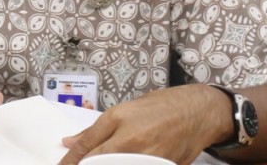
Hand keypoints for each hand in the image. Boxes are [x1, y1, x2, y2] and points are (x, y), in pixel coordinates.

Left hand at [57, 85, 227, 164]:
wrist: (197, 112)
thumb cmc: (160, 107)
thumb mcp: (123, 111)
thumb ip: (94, 131)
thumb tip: (69, 143)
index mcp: (119, 124)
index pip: (88, 148)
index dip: (70, 161)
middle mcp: (133, 143)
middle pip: (101, 163)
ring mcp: (149, 160)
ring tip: (100, 163)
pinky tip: (124, 164)